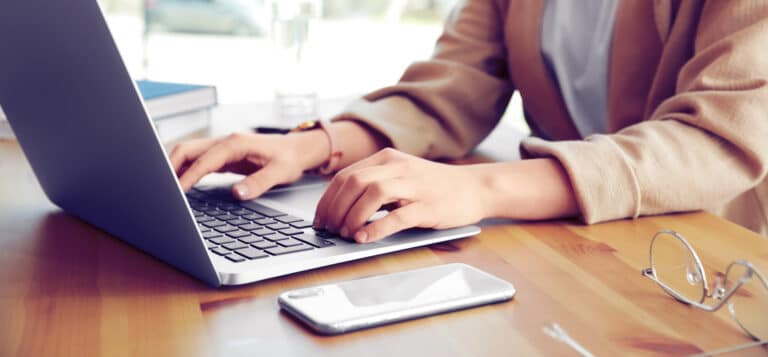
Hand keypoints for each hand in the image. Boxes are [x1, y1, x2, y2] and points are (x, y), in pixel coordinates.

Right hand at [169, 131, 327, 198]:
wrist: (298, 149)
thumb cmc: (289, 159)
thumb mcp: (280, 173)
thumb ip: (258, 183)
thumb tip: (237, 193)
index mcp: (236, 143)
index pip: (204, 160)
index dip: (188, 176)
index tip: (176, 192)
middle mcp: (225, 142)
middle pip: (187, 149)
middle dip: (170, 166)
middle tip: (160, 188)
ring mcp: (222, 147)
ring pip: (189, 153)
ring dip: (174, 167)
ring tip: (164, 188)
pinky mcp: (223, 156)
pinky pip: (198, 160)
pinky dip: (185, 170)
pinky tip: (179, 185)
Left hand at [314, 148, 491, 242]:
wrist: (475, 188)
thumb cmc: (435, 187)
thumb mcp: (401, 177)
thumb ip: (374, 186)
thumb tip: (341, 209)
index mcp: (387, 159)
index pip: (346, 176)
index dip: (327, 199)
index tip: (319, 219)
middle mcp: (398, 168)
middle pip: (354, 183)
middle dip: (335, 209)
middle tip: (328, 229)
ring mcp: (414, 186)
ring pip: (372, 195)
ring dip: (352, 216)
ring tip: (345, 233)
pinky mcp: (428, 206)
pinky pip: (397, 216)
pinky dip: (376, 228)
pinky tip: (364, 238)